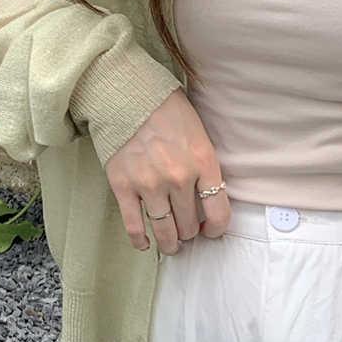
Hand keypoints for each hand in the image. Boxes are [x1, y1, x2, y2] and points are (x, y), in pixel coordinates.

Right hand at [103, 89, 231, 253]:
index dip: (216, 229)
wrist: (127, 95)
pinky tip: (145, 245)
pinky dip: (140, 240)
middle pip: (189, 225)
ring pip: (165, 231)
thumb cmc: (167, 111)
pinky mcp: (123, 186)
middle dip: (190, 232)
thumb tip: (206, 200)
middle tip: (186, 232)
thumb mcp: (199, 135)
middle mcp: (179, 178)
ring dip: (170, 243)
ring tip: (171, 245)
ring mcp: (149, 185)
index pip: (218, 213)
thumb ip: (205, 167)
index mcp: (203, 163)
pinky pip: (134, 225)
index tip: (210, 232)